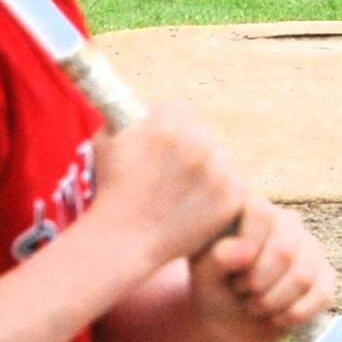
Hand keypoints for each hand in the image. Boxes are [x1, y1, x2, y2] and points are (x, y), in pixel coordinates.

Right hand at [92, 104, 245, 269]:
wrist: (122, 241)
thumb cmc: (109, 190)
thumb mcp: (107, 139)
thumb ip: (132, 114)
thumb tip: (145, 101)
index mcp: (166, 121)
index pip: (181, 110)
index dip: (171, 127)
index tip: (163, 146)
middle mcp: (197, 141)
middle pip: (203, 133)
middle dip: (191, 149)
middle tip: (173, 175)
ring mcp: (218, 169)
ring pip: (220, 158)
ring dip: (208, 171)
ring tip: (181, 194)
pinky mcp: (233, 195)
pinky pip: (234, 184)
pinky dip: (220, 195)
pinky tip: (196, 208)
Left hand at [190, 197, 337, 341]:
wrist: (229, 321)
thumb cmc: (213, 289)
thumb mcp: (203, 276)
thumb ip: (217, 259)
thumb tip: (247, 250)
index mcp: (255, 210)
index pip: (261, 213)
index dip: (244, 251)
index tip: (228, 273)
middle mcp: (288, 222)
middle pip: (284, 251)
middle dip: (257, 285)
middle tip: (242, 294)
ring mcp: (310, 248)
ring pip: (303, 276)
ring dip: (273, 302)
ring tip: (256, 305)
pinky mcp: (325, 276)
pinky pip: (322, 294)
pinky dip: (295, 314)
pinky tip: (278, 316)